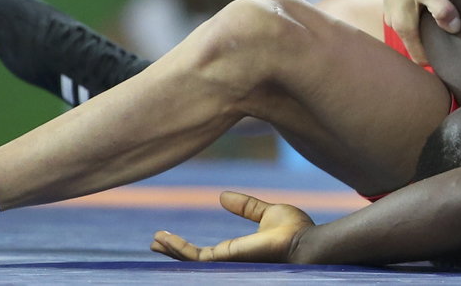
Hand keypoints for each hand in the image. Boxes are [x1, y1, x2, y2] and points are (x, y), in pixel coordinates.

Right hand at [151, 191, 314, 262]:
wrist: (306, 244)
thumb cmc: (295, 232)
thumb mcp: (266, 214)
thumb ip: (246, 207)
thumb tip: (222, 196)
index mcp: (240, 252)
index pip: (208, 254)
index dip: (188, 247)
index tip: (171, 238)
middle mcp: (231, 262)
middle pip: (194, 261)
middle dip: (174, 253)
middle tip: (155, 244)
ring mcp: (227, 264)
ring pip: (191, 261)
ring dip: (172, 250)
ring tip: (154, 240)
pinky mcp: (226, 261)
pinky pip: (195, 258)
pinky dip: (177, 248)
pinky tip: (164, 238)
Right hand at [378, 0, 459, 66]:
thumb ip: (440, 8)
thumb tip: (453, 28)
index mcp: (401, 23)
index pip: (418, 56)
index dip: (435, 63)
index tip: (454, 65)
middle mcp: (394, 19)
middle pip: (416, 43)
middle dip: (434, 47)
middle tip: (459, 48)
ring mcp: (394, 6)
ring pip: (414, 27)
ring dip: (429, 29)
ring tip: (452, 28)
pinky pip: (413, 13)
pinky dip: (425, 15)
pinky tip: (439, 8)